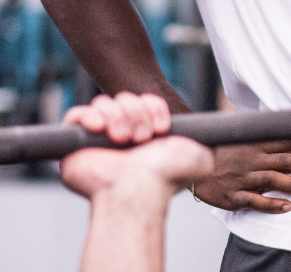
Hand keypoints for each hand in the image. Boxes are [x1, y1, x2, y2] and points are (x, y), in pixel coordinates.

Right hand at [60, 93, 212, 201]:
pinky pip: (76, 115)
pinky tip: (100, 128)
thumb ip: (208, 140)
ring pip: (104, 103)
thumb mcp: (199, 154)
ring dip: (117, 115)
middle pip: (124, 98)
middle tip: (142, 137)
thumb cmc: (164, 177)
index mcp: (145, 135)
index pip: (144, 101)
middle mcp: (121, 135)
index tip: (162, 126)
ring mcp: (97, 139)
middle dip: (137, 111)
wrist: (138, 192)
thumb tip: (217, 135)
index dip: (153, 106)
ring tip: (123, 139)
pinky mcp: (74, 144)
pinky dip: (89, 115)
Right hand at [191, 136, 290, 212]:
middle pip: (289, 160)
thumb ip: (264, 127)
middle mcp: (254, 157)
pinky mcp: (234, 195)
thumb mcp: (243, 130)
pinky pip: (255, 201)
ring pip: (276, 180)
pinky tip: (287, 207)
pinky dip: (271, 204)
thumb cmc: (221, 145)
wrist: (189, 157)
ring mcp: (244, 177)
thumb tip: (288, 117)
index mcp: (258, 141)